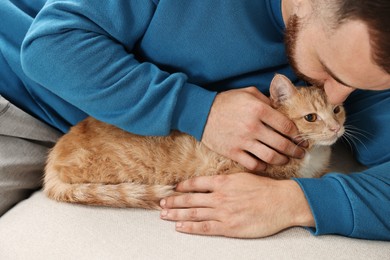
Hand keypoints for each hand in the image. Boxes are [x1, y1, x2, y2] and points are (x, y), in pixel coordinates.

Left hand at [160, 173, 314, 237]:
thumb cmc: (265, 189)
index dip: (183, 186)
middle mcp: (220, 196)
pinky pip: (205, 227)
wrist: (282, 201)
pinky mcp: (229, 227)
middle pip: (190, 198)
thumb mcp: (244, 177)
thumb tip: (213, 182)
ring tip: (164, 215)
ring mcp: (223, 212)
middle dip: (173, 201)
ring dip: (176, 213)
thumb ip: (226, 181)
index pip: (197, 183)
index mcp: (223, 182)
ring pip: (194, 212)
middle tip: (161, 203)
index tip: (174, 188)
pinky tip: (179, 226)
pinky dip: (190, 227)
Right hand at [201, 87, 304, 170]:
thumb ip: (267, 100)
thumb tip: (282, 110)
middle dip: (295, 150)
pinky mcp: (233, 152)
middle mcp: (253, 127)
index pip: (287, 126)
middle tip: (301, 153)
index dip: (297, 135)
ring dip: (282, 160)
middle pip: (282, 144)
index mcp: (259, 110)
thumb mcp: (248, 93)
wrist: (201, 113)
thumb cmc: (226, 101)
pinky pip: (253, 164)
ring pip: (270, 157)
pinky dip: (263, 166)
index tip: (301, 139)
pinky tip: (266, 164)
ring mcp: (242, 141)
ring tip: (286, 160)